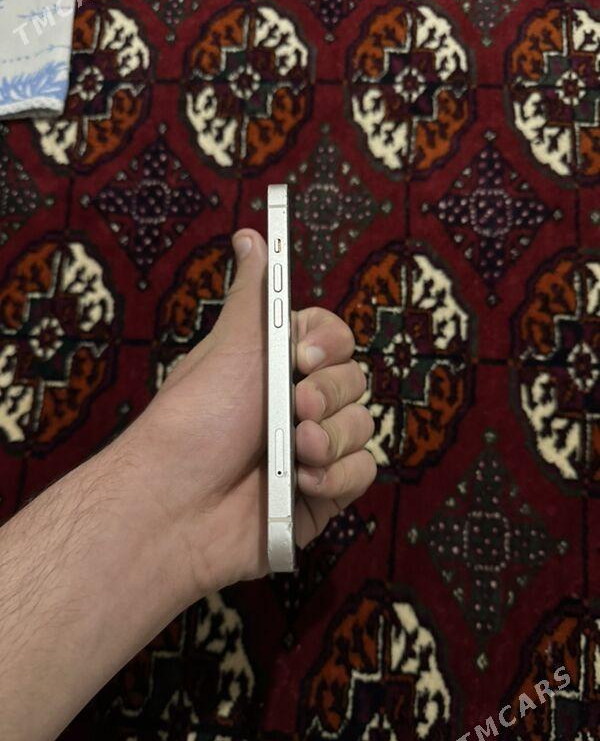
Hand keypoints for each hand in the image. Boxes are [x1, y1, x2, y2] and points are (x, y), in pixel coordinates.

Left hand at [118, 228, 375, 598]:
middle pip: (356, 381)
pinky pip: (362, 472)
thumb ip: (255, 294)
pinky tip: (300, 482)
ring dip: (330, 438)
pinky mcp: (323, 494)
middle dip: (326, 395)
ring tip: (294, 451)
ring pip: (363, 427)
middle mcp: (297, 405)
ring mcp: (312, 451)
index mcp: (277, 367)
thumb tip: (249, 235)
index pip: (335, 340)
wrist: (176, 505)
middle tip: (294, 407)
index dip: (327, 346)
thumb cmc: (196, 418)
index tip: (300, 357)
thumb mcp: (229, 346)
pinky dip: (335, 476)